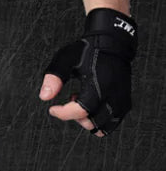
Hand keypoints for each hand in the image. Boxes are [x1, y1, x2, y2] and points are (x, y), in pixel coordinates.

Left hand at [38, 7, 136, 137]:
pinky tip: (92, 103)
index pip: (81, 111)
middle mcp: (112, 96)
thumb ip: (54, 78)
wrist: (111, 44)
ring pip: (104, 127)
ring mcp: (121, 101)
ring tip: (82, 100)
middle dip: (76, 116)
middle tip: (69, 99)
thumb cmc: (88, 50)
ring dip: (89, 119)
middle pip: (92, 123)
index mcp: (97, 85)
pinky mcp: (125, 103)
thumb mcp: (65, 59)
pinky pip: (112, 122)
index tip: (53, 109)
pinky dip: (99, 118)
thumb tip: (44, 96)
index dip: (64, 113)